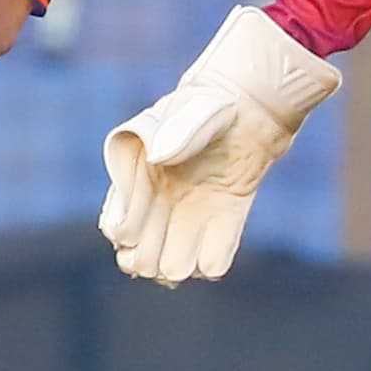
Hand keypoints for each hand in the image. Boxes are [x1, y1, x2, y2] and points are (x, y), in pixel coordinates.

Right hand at [100, 7, 343, 283]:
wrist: (253, 109)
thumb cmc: (215, 105)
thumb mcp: (197, 112)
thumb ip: (177, 133)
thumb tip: (159, 158)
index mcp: (139, 179)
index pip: (117, 223)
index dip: (124, 229)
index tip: (129, 227)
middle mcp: (160, 204)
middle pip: (137, 256)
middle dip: (143, 258)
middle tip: (156, 248)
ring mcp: (191, 217)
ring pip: (172, 265)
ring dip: (175, 266)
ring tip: (182, 259)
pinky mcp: (224, 223)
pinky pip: (214, 259)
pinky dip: (213, 259)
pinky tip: (214, 252)